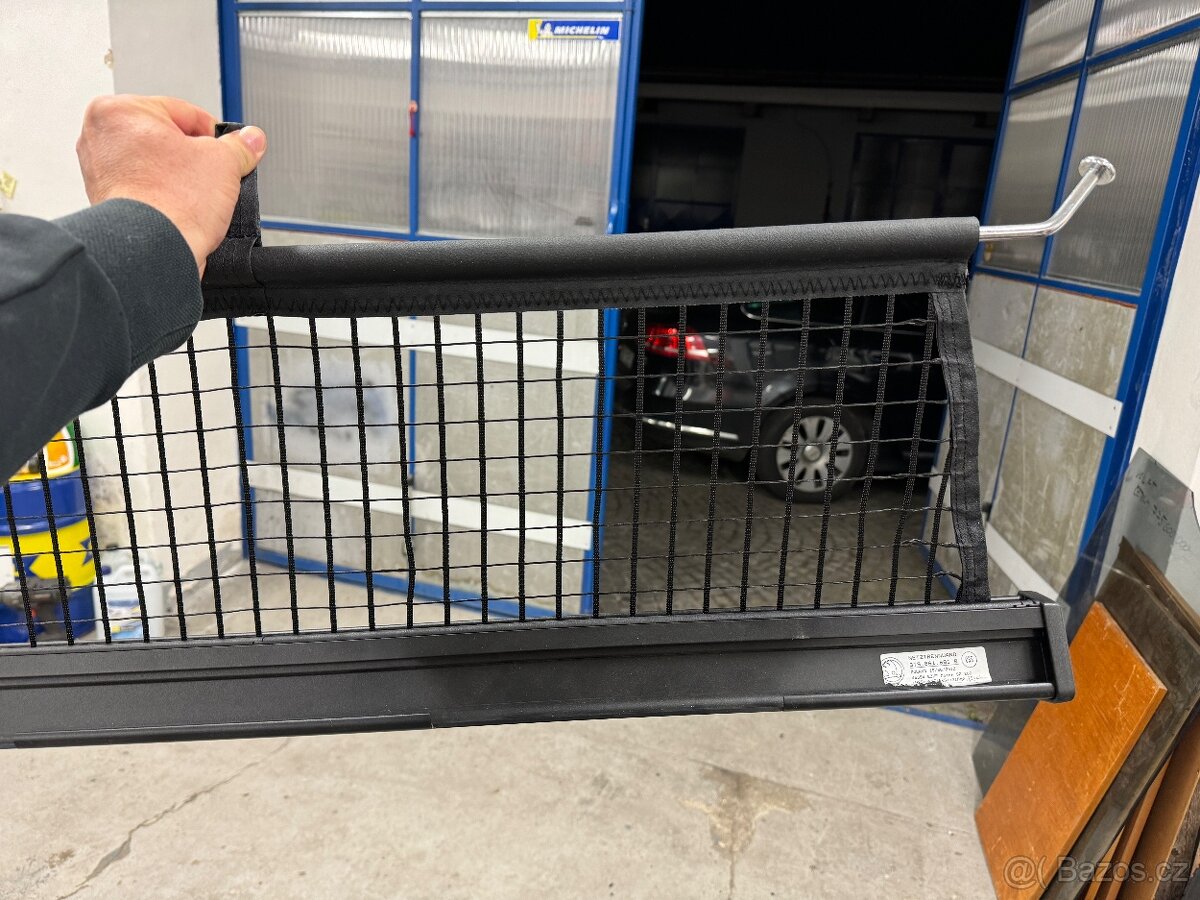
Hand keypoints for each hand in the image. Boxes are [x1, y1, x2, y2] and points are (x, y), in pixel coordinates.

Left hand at [75, 95, 265, 276]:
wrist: (154, 250)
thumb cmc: (171, 203)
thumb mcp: (224, 163)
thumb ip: (240, 146)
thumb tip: (251, 140)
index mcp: (120, 109)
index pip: (184, 112)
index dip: (215, 135)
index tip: (228, 150)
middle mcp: (100, 134)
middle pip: (166, 137)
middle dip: (193, 156)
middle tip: (212, 174)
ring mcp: (98, 168)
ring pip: (154, 163)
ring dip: (178, 176)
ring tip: (195, 194)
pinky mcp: (105, 198)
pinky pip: (144, 187)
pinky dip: (162, 195)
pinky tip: (179, 207)